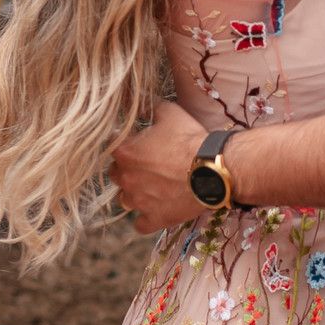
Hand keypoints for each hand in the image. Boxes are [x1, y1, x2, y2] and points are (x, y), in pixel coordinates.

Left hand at [111, 98, 206, 234]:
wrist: (213, 169)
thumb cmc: (190, 139)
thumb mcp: (169, 113)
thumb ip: (148, 106)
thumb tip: (134, 100)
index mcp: (124, 152)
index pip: (111, 145)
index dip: (125, 142)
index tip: (138, 141)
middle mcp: (125, 178)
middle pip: (115, 174)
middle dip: (127, 169)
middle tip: (147, 164)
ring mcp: (138, 201)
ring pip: (124, 199)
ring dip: (133, 193)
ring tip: (151, 187)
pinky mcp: (154, 218)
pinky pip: (140, 224)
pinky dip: (145, 218)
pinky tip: (154, 210)